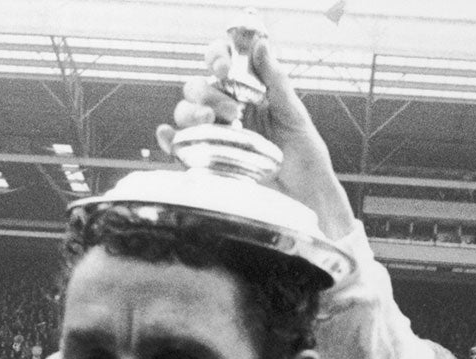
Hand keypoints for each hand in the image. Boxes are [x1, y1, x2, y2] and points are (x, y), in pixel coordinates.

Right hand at [161, 34, 354, 239]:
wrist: (306, 197)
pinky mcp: (208, 162)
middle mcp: (227, 110)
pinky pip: (180, 147)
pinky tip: (168, 135)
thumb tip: (261, 45)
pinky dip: (168, 138)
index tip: (223, 68)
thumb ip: (276, 80)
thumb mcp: (294, 114)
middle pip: (198, 88)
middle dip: (206, 93)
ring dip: (190, 112)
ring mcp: (216, 136)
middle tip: (232, 111)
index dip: (216, 58)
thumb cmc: (306, 156)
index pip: (222, 63)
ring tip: (209, 123)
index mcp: (247, 92)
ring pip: (186, 113)